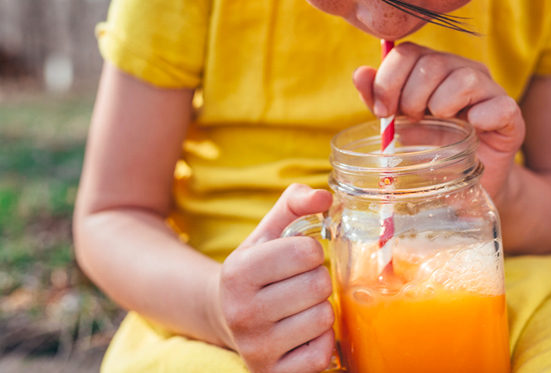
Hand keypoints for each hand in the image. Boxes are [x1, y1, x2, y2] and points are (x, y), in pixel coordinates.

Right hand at [215, 184, 334, 372]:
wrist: (226, 316)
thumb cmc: (258, 269)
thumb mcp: (268, 231)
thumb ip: (295, 203)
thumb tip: (324, 197)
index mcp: (238, 271)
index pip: (307, 251)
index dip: (311, 251)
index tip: (297, 258)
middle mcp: (241, 312)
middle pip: (319, 285)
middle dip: (318, 279)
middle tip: (300, 284)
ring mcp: (256, 348)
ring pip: (324, 318)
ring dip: (321, 309)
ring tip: (300, 307)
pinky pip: (322, 353)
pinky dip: (322, 341)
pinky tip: (303, 332)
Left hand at [353, 41, 525, 199]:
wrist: (468, 181)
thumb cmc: (432, 148)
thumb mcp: (399, 123)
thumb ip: (378, 98)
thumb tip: (360, 74)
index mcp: (432, 67)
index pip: (407, 52)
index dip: (389, 80)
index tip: (383, 111)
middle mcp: (462, 70)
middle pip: (432, 63)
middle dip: (411, 97)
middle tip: (412, 120)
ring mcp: (489, 90)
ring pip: (464, 79)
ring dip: (442, 105)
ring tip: (440, 123)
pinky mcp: (510, 116)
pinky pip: (499, 105)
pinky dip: (482, 117)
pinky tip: (471, 129)